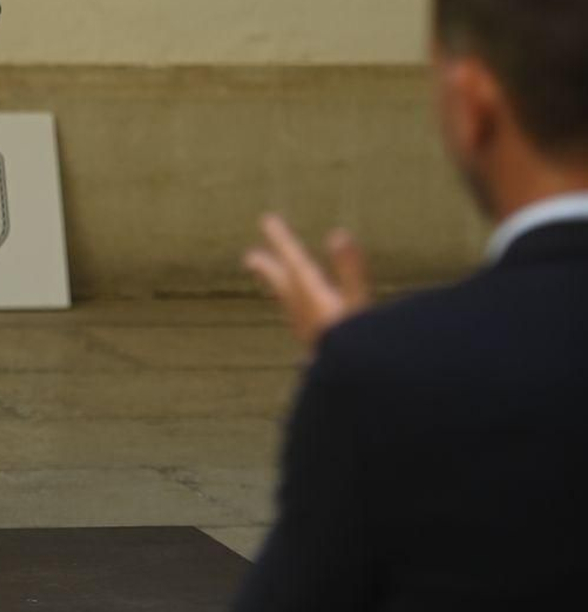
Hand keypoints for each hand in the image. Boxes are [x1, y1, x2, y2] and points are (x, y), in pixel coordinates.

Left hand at [243, 211, 371, 352]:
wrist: (353, 391)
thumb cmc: (359, 349)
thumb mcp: (359, 306)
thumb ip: (350, 271)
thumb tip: (337, 234)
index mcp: (311, 298)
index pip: (293, 262)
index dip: (281, 241)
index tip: (267, 220)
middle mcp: (304, 314)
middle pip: (282, 286)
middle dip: (269, 269)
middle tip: (250, 258)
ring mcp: (309, 334)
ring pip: (289, 304)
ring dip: (281, 288)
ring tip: (277, 283)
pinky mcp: (318, 351)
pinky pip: (301, 322)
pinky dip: (297, 310)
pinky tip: (305, 320)